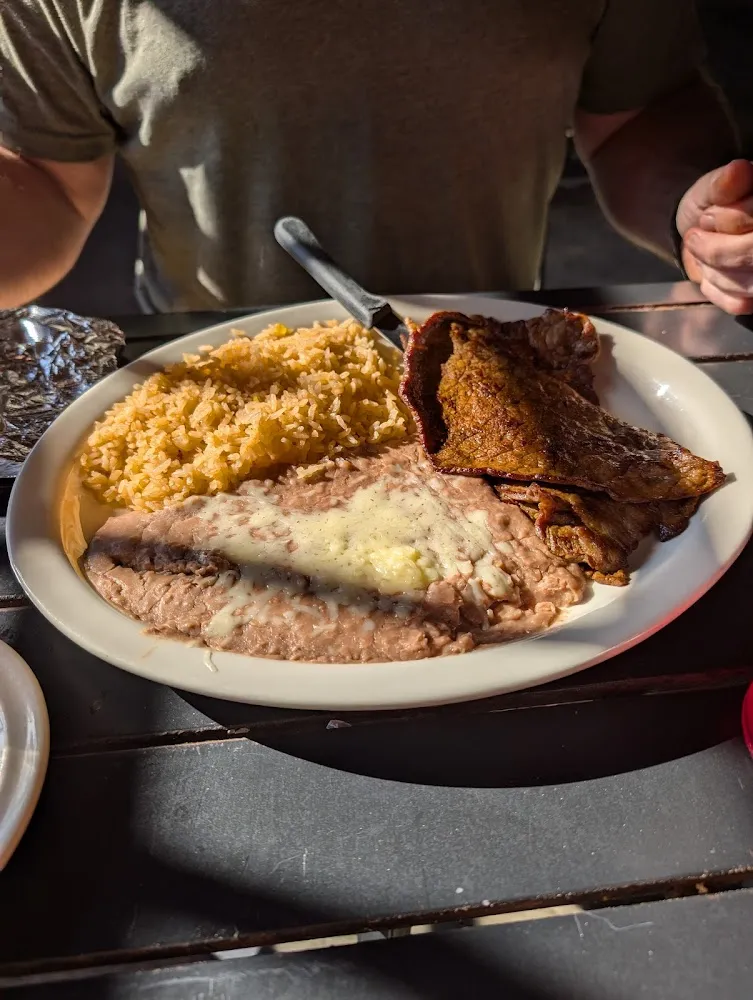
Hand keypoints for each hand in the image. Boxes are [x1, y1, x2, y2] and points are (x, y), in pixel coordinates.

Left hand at [677, 159, 752, 314]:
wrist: (701, 231)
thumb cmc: (712, 205)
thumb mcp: (714, 187)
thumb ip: (725, 182)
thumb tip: (738, 171)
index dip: (727, 221)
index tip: (706, 217)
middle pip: (752, 254)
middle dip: (716, 250)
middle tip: (695, 239)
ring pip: (748, 283)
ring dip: (714, 271)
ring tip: (704, 255)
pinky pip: (739, 303)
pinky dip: (717, 289)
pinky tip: (713, 273)